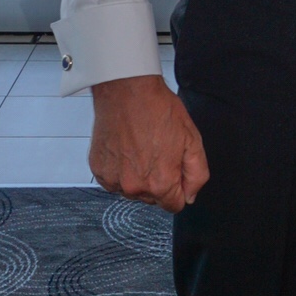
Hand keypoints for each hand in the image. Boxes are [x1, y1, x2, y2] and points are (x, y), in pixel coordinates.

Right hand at [89, 74, 208, 211]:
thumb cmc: (158, 110)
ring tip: (140, 147)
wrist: (127, 90)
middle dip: (158, 180)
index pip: (174, 205)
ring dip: (138, 176)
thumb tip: (190, 195)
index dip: (179, 187)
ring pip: (132, 190)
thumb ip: (197, 175)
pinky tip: (125, 148)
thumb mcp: (193, 141)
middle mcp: (134, 186)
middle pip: (153, 198)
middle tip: (158, 151)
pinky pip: (114, 180)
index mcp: (160, 183)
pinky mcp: (98, 170)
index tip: (174, 170)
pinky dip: (120, 169)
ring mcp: (113, 179)